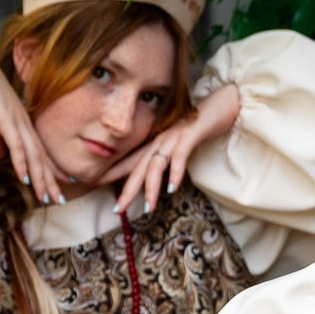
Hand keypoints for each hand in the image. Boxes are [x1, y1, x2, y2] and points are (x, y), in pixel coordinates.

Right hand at [0, 49, 63, 205]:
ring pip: (33, 154)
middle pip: (41, 156)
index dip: (50, 168)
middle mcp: (24, 122)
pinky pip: (16, 145)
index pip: (39, 149)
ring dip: (39, 177)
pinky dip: (21, 162)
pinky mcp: (5, 118)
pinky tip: (25, 177)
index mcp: (21, 122)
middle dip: (50, 179)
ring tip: (45, 196)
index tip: (61, 183)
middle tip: (59, 199)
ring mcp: (16, 120)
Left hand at [106, 82, 241, 213]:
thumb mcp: (178, 144)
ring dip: (151, 188)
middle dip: (127, 189)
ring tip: (148, 207)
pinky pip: (180, 156)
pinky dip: (176, 172)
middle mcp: (160, 141)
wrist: (220, 104)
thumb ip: (167, 158)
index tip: (94, 184)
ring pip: (157, 165)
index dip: (113, 173)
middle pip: (139, 168)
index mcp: (155, 144)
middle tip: (117, 209)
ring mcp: (173, 138)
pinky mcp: (190, 135)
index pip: (130, 162)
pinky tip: (172, 188)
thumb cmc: (199, 126)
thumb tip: (159, 179)